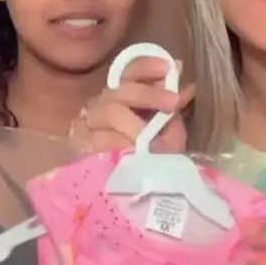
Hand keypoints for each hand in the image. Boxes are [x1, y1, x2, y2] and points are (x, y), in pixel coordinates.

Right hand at [71, 57, 192, 153]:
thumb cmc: (152, 161)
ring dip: (135, 124)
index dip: (146, 66)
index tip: (168, 68)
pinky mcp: (78, 149)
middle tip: (172, 103)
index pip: (127, 73)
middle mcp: (100, 108)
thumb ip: (173, 110)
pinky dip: (119, 144)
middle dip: (149, 93)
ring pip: (109, 111)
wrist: (132, 197)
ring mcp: (86, 128)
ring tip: (152, 143)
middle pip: (119, 91)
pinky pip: (98, 139)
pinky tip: (131, 153)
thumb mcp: (169, 133)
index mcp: (122, 99)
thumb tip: (188, 86)